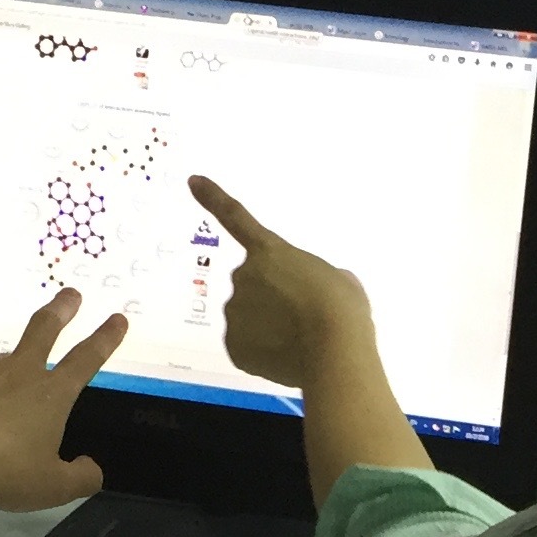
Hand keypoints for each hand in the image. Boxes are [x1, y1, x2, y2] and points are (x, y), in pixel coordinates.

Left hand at [0, 288, 126, 508]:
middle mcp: (21, 372)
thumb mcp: (52, 487)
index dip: (106, 338)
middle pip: (44, 329)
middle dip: (62, 309)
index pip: (87, 358)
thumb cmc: (6, 470)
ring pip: (6, 362)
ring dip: (12, 371)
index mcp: (53, 394)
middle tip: (71, 294)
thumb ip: (80, 478)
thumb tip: (91, 467)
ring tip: (5, 401)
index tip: (118, 318)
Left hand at [189, 175, 373, 393]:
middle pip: (253, 285)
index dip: (212, 198)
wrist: (335, 354)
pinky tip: (287, 356)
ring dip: (268, 326)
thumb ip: (316, 277)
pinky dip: (263, 352)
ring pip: (248, 317)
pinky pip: (247, 346)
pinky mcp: (234, 346)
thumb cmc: (344, 311)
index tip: (193, 181)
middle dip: (271, 298)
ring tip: (299, 341)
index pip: (236, 218)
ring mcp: (235, 312)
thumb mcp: (340, 280)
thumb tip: (312, 291)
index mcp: (271, 252)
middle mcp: (244, 276)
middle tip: (302, 317)